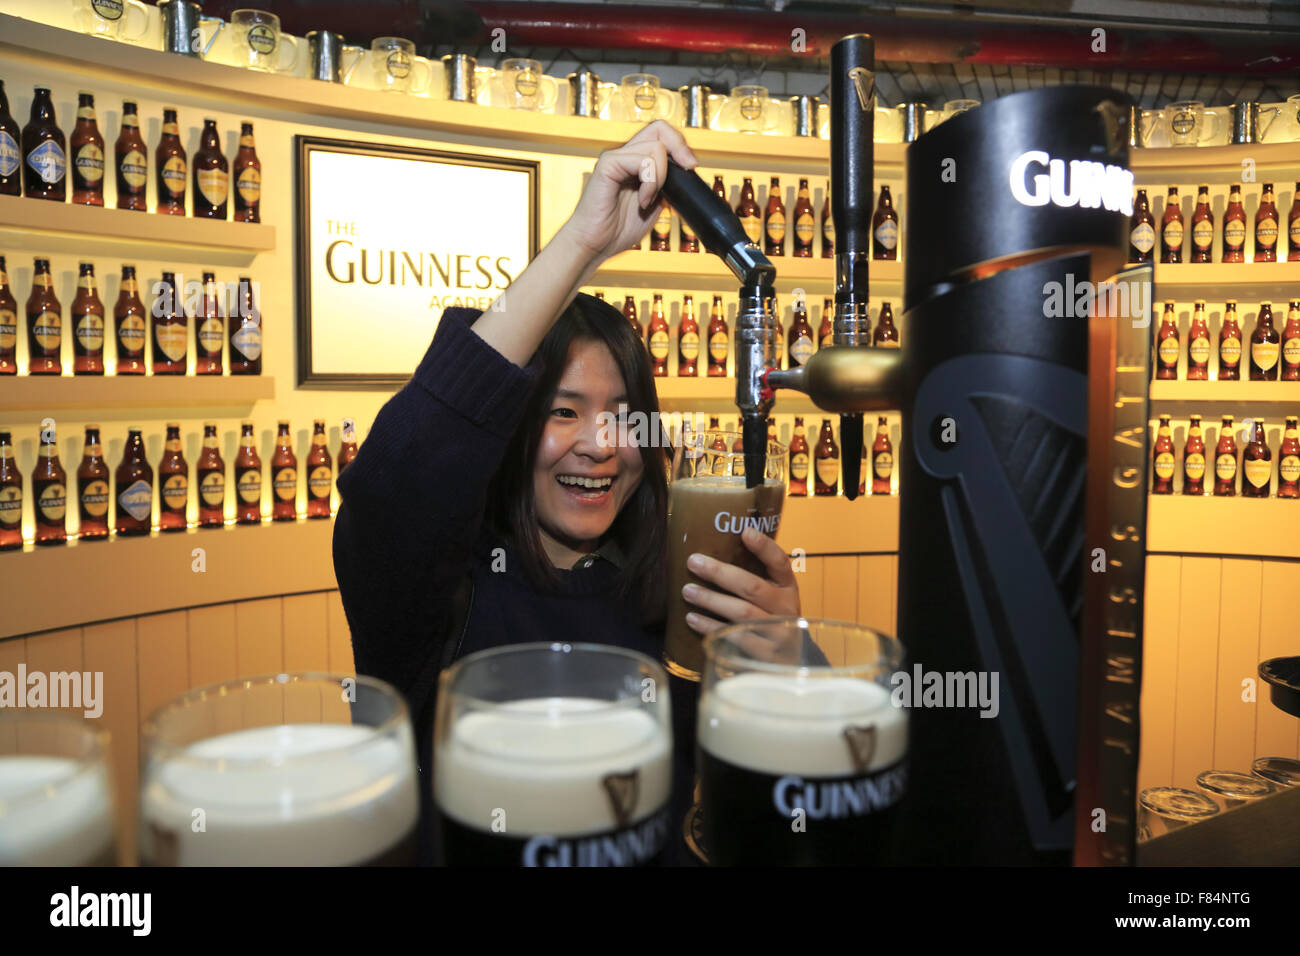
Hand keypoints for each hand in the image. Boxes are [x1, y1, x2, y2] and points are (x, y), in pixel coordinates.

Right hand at [556, 120, 697, 264]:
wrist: (595, 245)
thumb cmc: (617, 230)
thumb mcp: (653, 206)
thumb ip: (665, 187)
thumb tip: (685, 174)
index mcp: (635, 162)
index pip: (662, 135)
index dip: (681, 145)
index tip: (691, 167)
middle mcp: (625, 155)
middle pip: (660, 128)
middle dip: (680, 147)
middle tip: (688, 168)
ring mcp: (616, 158)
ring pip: (656, 147)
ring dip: (661, 178)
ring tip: (649, 200)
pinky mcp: (608, 164)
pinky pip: (642, 161)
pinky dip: (650, 183)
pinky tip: (642, 201)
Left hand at [680, 527, 802, 664]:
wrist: (790, 659)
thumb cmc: (773, 618)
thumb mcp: (774, 596)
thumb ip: (756, 575)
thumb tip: (715, 548)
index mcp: (788, 588)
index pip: (780, 562)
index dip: (764, 547)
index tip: (744, 531)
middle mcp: (785, 608)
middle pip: (752, 587)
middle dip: (720, 573)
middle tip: (694, 562)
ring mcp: (776, 632)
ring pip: (741, 612)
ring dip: (711, 600)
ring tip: (687, 591)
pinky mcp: (763, 654)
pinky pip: (733, 636)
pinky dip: (710, 627)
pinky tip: (692, 619)